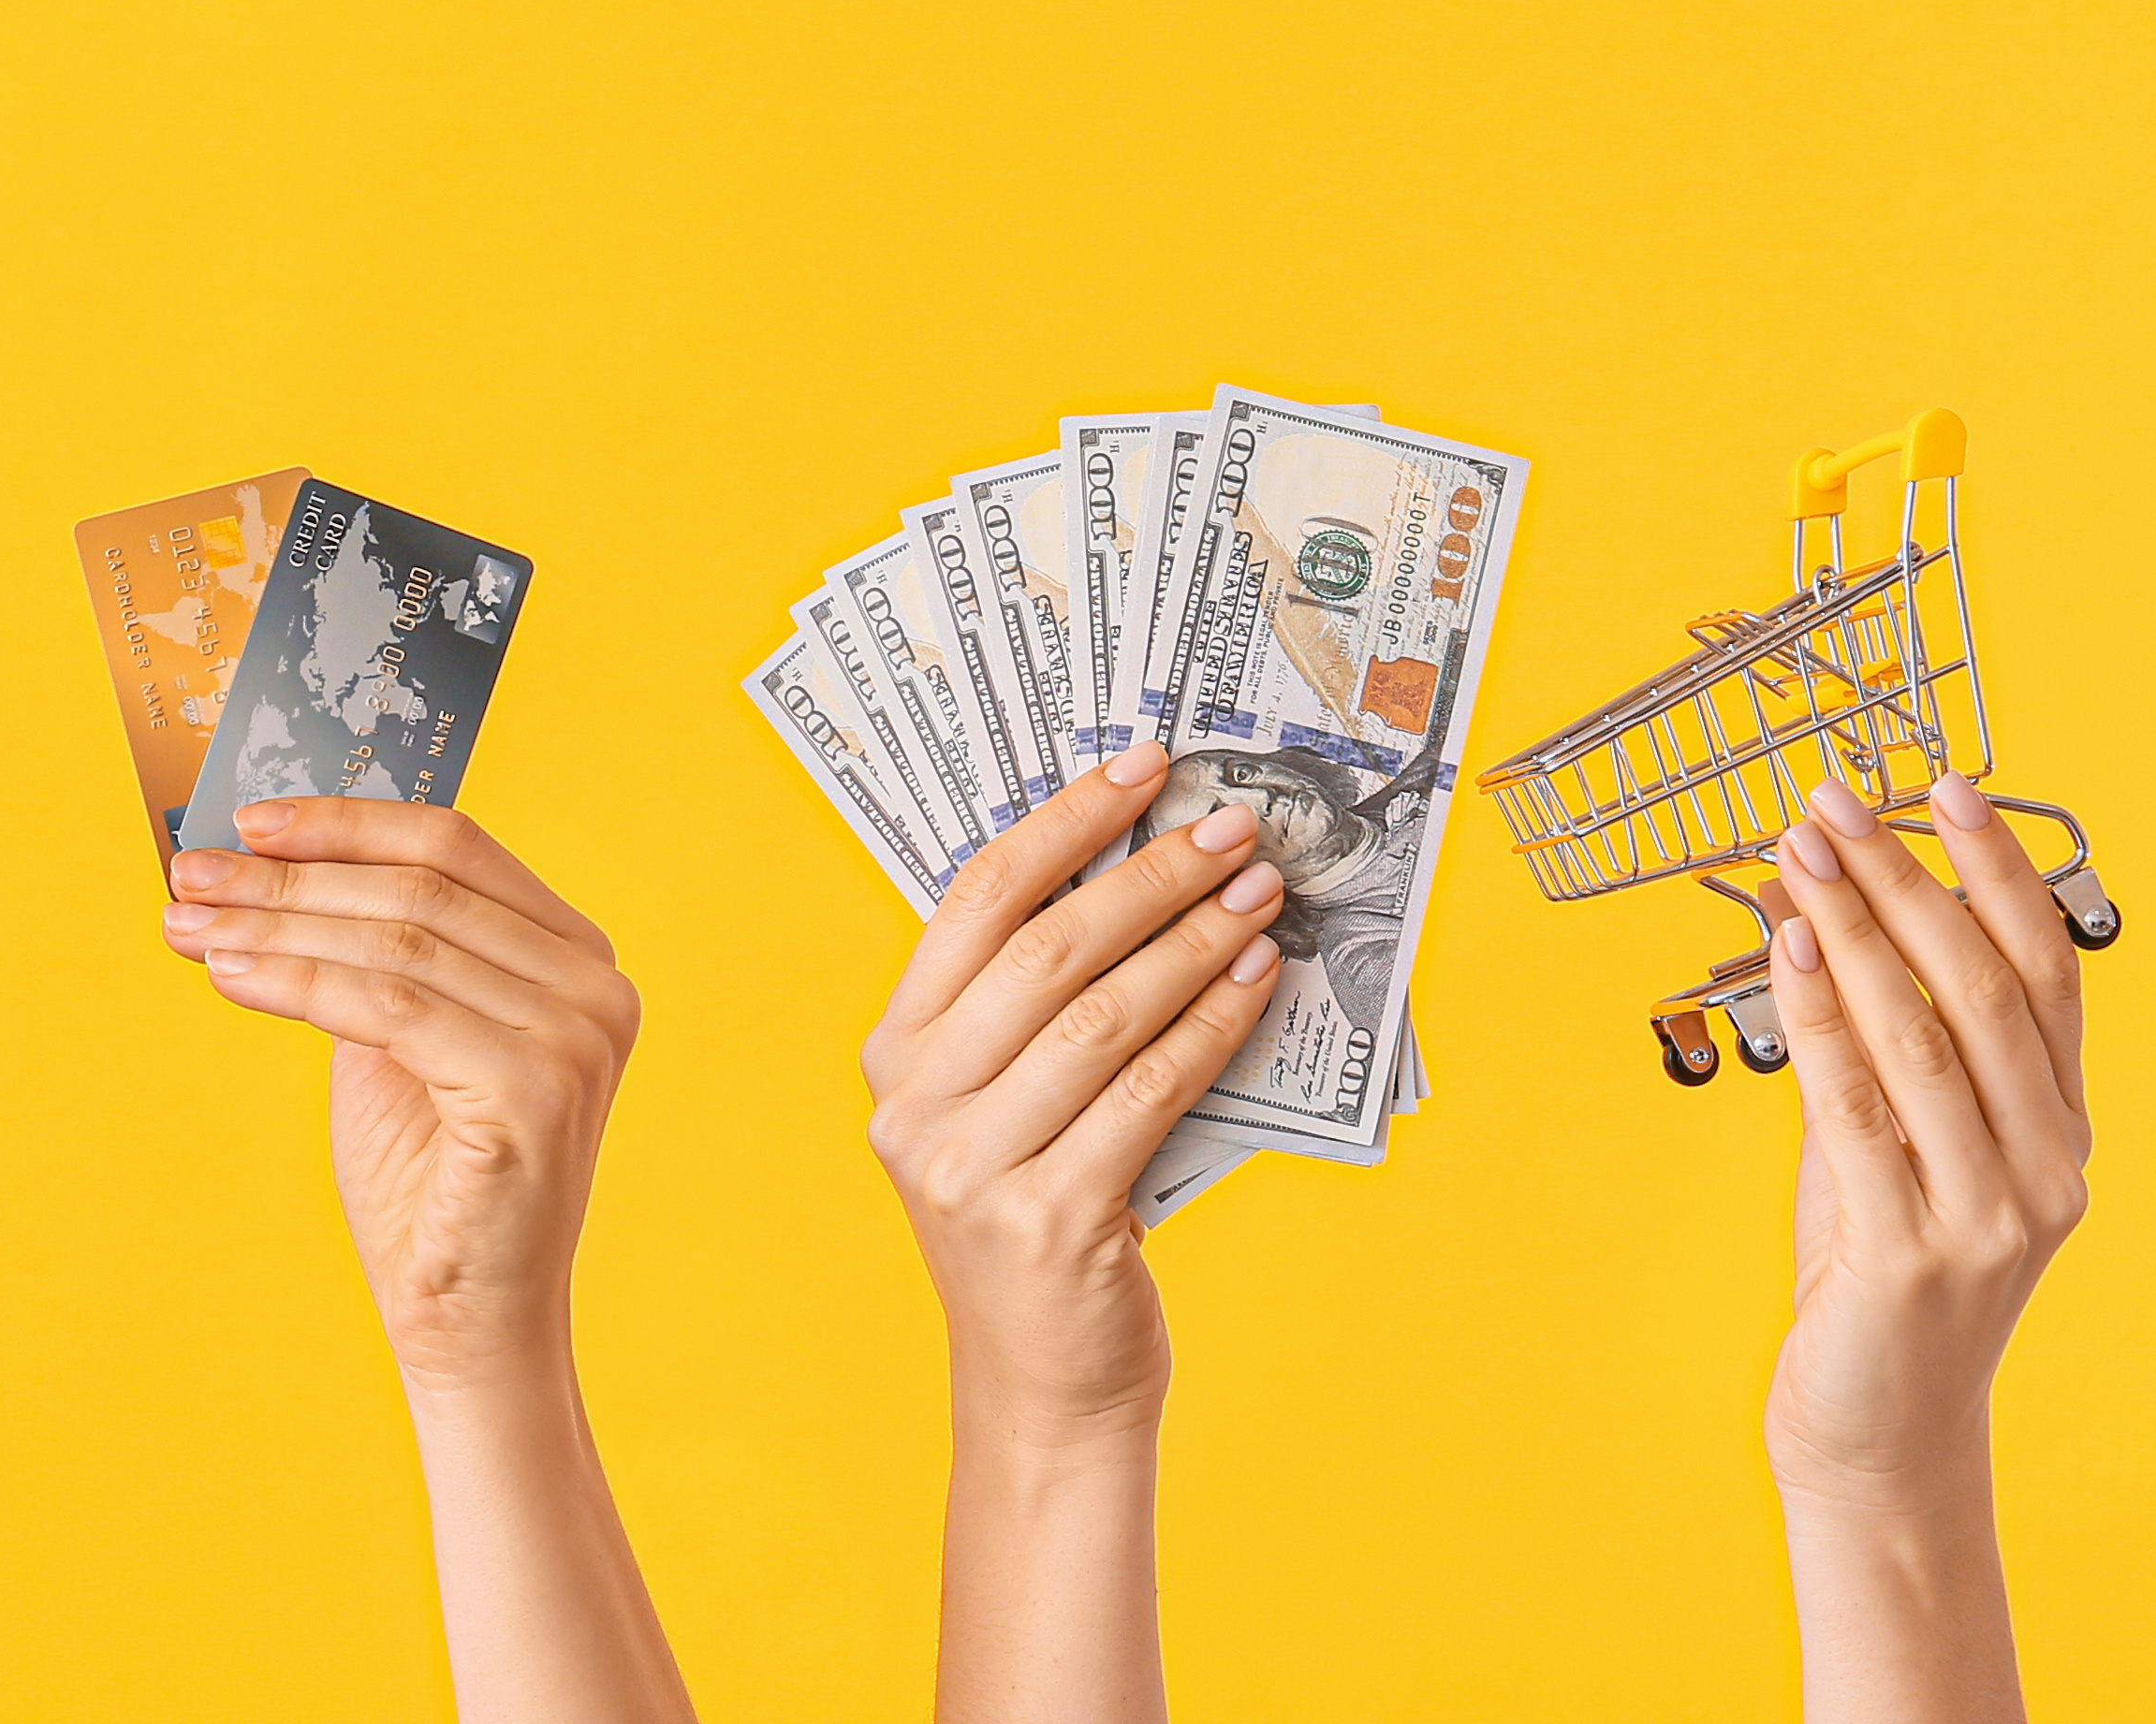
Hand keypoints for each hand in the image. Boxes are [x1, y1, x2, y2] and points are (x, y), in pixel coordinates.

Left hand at [165, 800, 642, 1386]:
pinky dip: (297, 982)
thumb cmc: (428, 1185)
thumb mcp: (394, 1038)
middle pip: (417, 891)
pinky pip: (389, 1009)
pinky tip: (229, 976)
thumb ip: (367, 950)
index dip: (345, 824)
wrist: (466, 1322)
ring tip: (190, 924)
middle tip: (192, 873)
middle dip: (287, 879)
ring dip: (274, 926)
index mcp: (575, 958)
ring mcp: (575, 1038)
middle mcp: (595, 987)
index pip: (455, 847)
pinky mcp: (536, 1090)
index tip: (246, 821)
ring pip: (396, 944)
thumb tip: (259, 864)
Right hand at [858, 743, 1279, 1451]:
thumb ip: (1035, 1011)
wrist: (1041, 1387)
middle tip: (1230, 832)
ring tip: (1260, 897)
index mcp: (895, 1053)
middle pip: (1048, 949)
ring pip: (1103, 1016)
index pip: (977, 900)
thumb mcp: (1000, 1108)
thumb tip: (1145, 876)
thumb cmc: (1036, 1224)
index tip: (1143, 767)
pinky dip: (1211, 1031)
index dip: (1066, 821)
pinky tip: (1257, 989)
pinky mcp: (1048, 1219)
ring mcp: (972, 1166)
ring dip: (1196, 944)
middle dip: (1151, 875)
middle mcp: (915, 1104)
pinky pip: (1148, 1095)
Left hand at [1751, 771, 2092, 1512]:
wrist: (1880, 1426)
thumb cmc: (1877, 1274)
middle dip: (1910, 881)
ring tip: (1802, 849)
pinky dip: (1823, 1015)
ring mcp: (1988, 1211)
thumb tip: (1807, 902)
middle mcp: (2044, 1164)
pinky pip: (1861, 1105)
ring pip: (1925, 1036)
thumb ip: (1866, 1035)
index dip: (2000, 873)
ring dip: (1858, 929)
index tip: (1949, 785)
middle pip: (1983, 988)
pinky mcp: (1913, 1250)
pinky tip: (1788, 948)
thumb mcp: (1884, 1139)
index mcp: (2057, 1129)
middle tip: (1841, 802)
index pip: (2047, 973)